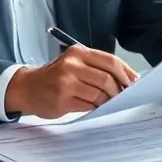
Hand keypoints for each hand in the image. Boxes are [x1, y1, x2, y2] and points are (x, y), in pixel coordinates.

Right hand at [5, 46, 138, 118]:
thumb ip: (95, 67)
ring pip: (99, 94)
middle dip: (118, 90)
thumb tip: (125, 80)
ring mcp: (66, 82)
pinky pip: (88, 105)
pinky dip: (96, 108)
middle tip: (122, 96)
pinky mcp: (62, 99)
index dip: (125, 73)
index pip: (110, 61)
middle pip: (107, 78)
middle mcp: (71, 65)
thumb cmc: (54, 76)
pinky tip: (95, 107)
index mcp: (77, 52)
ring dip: (107, 101)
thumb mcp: (72, 63)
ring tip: (107, 103)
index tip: (133, 82)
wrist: (27, 88)